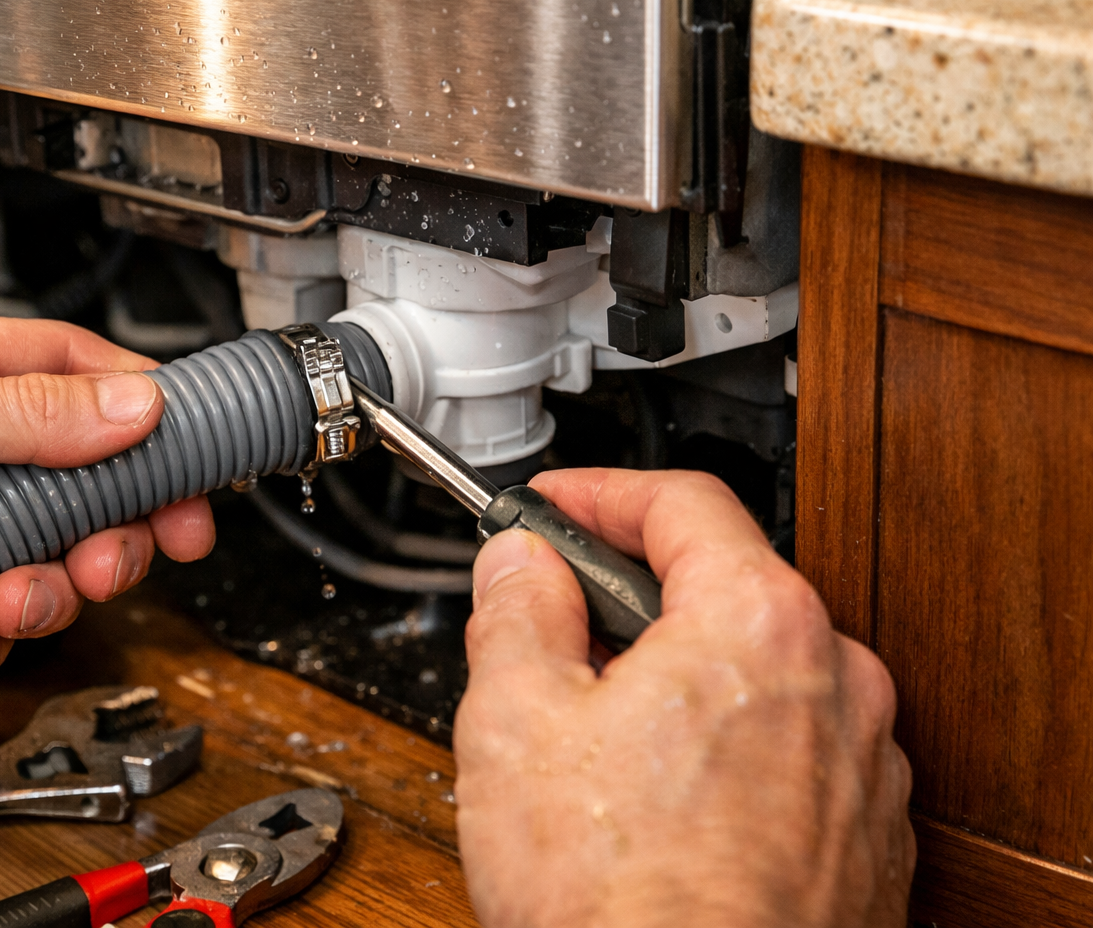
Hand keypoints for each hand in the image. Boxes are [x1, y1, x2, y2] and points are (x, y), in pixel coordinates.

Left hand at [0, 301, 214, 679]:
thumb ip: (26, 413)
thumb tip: (132, 407)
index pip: (82, 378)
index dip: (147, 422)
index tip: (194, 465)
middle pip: (79, 486)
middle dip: (103, 532)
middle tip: (109, 558)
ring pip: (36, 565)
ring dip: (36, 594)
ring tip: (7, 598)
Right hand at [453, 469, 913, 927]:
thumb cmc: (623, 898)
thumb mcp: (517, 720)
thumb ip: (516, 612)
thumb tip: (519, 565)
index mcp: (758, 624)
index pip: (682, 502)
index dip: (601, 493)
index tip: (557, 506)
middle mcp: (836, 682)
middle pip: (725, 586)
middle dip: (634, 594)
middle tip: (558, 623)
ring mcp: (862, 765)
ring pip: (759, 675)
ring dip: (681, 675)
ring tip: (599, 732)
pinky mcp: (865, 837)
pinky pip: (790, 751)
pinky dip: (727, 746)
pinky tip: (659, 801)